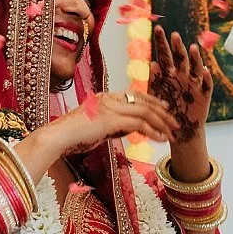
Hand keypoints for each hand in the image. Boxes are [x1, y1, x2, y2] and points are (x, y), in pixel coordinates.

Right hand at [42, 91, 178, 157]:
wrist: (57, 138)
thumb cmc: (72, 136)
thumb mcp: (96, 127)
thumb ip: (113, 125)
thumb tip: (129, 129)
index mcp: (105, 97)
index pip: (135, 94)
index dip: (152, 100)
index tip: (165, 107)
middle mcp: (109, 98)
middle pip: (143, 100)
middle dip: (162, 111)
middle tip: (175, 121)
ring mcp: (110, 107)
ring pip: (145, 111)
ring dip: (162, 122)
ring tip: (172, 133)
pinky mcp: (111, 119)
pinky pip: (139, 124)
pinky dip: (153, 131)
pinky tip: (161, 139)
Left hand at [149, 26, 210, 144]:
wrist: (179, 130)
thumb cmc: (165, 111)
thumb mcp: (157, 95)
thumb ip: (155, 80)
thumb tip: (153, 63)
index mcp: (169, 74)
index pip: (165, 54)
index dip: (161, 42)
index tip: (157, 28)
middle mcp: (182, 75)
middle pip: (180, 58)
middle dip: (177, 47)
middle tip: (174, 35)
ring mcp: (194, 84)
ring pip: (195, 68)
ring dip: (194, 58)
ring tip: (192, 48)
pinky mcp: (204, 94)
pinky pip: (206, 85)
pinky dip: (206, 78)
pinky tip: (204, 71)